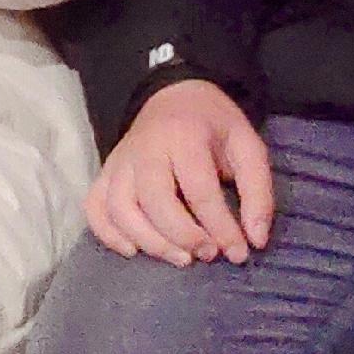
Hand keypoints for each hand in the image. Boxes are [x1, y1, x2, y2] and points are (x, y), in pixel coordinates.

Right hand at [84, 76, 275, 266]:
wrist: (175, 95)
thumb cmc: (214, 127)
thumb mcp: (248, 147)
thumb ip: (258, 193)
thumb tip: (255, 241)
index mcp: (184, 136)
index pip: (199, 190)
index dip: (220, 228)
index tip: (238, 253)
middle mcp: (145, 148)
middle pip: (154, 201)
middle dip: (182, 236)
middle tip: (207, 254)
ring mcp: (120, 161)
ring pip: (120, 208)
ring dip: (149, 241)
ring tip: (179, 258)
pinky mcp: (106, 173)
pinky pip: (95, 207)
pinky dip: (108, 234)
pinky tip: (134, 251)